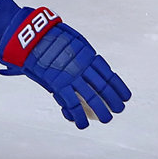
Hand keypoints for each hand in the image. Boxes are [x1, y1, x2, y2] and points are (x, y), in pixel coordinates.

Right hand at [0, 8, 131, 127]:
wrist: (30, 34)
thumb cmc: (48, 36)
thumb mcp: (70, 40)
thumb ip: (79, 52)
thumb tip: (87, 60)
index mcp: (88, 55)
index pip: (109, 75)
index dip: (119, 87)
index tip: (126, 97)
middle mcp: (83, 67)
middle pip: (104, 88)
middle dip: (114, 101)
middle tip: (119, 110)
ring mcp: (71, 76)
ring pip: (92, 98)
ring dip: (102, 111)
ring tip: (106, 119)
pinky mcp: (58, 84)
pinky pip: (72, 103)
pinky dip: (79, 116)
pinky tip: (82, 124)